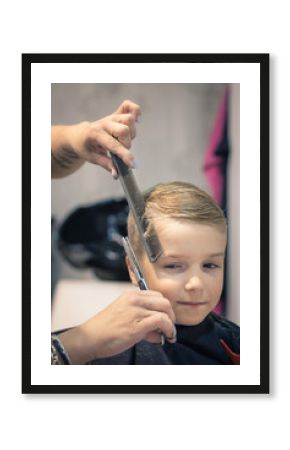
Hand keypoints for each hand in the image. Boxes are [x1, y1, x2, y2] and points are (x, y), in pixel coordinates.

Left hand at [51, 100, 140, 177]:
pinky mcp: (116, 114)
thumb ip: (105, 164)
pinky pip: (128, 106)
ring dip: (131, 133)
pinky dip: (135, 111)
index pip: (113, 144)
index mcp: (95, 134)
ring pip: (129, 120)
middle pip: (124, 130)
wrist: (79, 134)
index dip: (124, 155)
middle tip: (120, 151)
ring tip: (123, 140)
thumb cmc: (85, 147)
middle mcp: (104, 123)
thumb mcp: (91, 158)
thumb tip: (117, 174)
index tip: (133, 165)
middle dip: (126, 144)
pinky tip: (137, 120)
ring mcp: (111, 117)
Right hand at [59, 290, 175, 363]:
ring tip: (169, 334)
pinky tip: (167, 337)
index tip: (165, 318)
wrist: (89, 338)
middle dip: (170, 315)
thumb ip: (141, 319)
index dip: (164, 308)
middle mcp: (134, 300)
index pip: (156, 296)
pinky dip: (169, 329)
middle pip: (164, 301)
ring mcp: (136, 311)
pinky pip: (162, 321)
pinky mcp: (138, 325)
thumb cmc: (103, 330)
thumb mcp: (123, 317)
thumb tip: (157, 330)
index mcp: (130, 295)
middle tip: (169, 327)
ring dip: (171, 324)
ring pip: (165, 310)